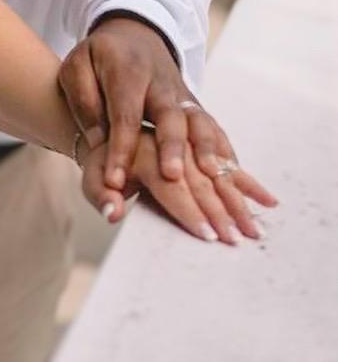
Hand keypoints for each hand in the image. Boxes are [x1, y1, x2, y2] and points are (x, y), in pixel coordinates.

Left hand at [58, 14, 234, 191]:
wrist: (134, 35)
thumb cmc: (99, 57)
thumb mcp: (77, 67)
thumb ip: (83, 101)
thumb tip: (97, 141)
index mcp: (128, 72)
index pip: (125, 114)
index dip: (120, 148)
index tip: (113, 180)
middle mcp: (162, 84)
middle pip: (171, 116)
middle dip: (173, 147)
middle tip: (172, 176)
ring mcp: (183, 96)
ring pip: (200, 122)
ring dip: (209, 151)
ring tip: (214, 178)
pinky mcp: (196, 108)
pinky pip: (214, 130)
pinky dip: (226, 154)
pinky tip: (237, 181)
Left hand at [78, 130, 276, 242]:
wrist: (113, 123)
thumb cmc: (105, 161)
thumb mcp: (94, 176)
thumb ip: (100, 195)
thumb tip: (112, 214)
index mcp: (143, 150)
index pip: (170, 185)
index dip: (189, 210)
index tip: (208, 234)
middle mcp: (171, 140)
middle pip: (200, 179)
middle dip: (220, 211)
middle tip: (237, 238)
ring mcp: (189, 138)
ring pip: (219, 168)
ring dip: (239, 199)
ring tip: (255, 227)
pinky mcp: (202, 140)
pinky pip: (228, 159)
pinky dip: (247, 180)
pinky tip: (268, 200)